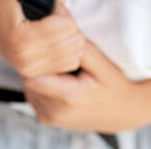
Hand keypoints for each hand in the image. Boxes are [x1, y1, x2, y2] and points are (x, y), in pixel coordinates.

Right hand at [0, 0, 84, 77]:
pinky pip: (67, 64)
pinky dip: (66, 51)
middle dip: (68, 24)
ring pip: (74, 56)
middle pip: (74, 42)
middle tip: (51, 16)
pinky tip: (54, 39)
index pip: (68, 26)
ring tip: (52, 27)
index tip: (49, 5)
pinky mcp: (31, 73)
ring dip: (68, 38)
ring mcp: (27, 69)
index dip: (62, 10)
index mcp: (21, 39)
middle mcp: (25, 59)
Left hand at [23, 38, 142, 133]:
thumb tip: (58, 31)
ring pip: (28, 85)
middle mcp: (54, 112)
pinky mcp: (45, 118)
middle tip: (57, 54)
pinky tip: (60, 79)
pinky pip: (33, 94)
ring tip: (62, 69)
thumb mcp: (102, 64)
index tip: (51, 46)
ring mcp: (48, 117)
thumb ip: (80, 49)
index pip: (32, 72)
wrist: (122, 113)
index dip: (39, 56)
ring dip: (40, 73)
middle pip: (29, 78)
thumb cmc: (113, 86)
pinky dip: (42, 84)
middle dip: (39, 63)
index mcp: (68, 98)